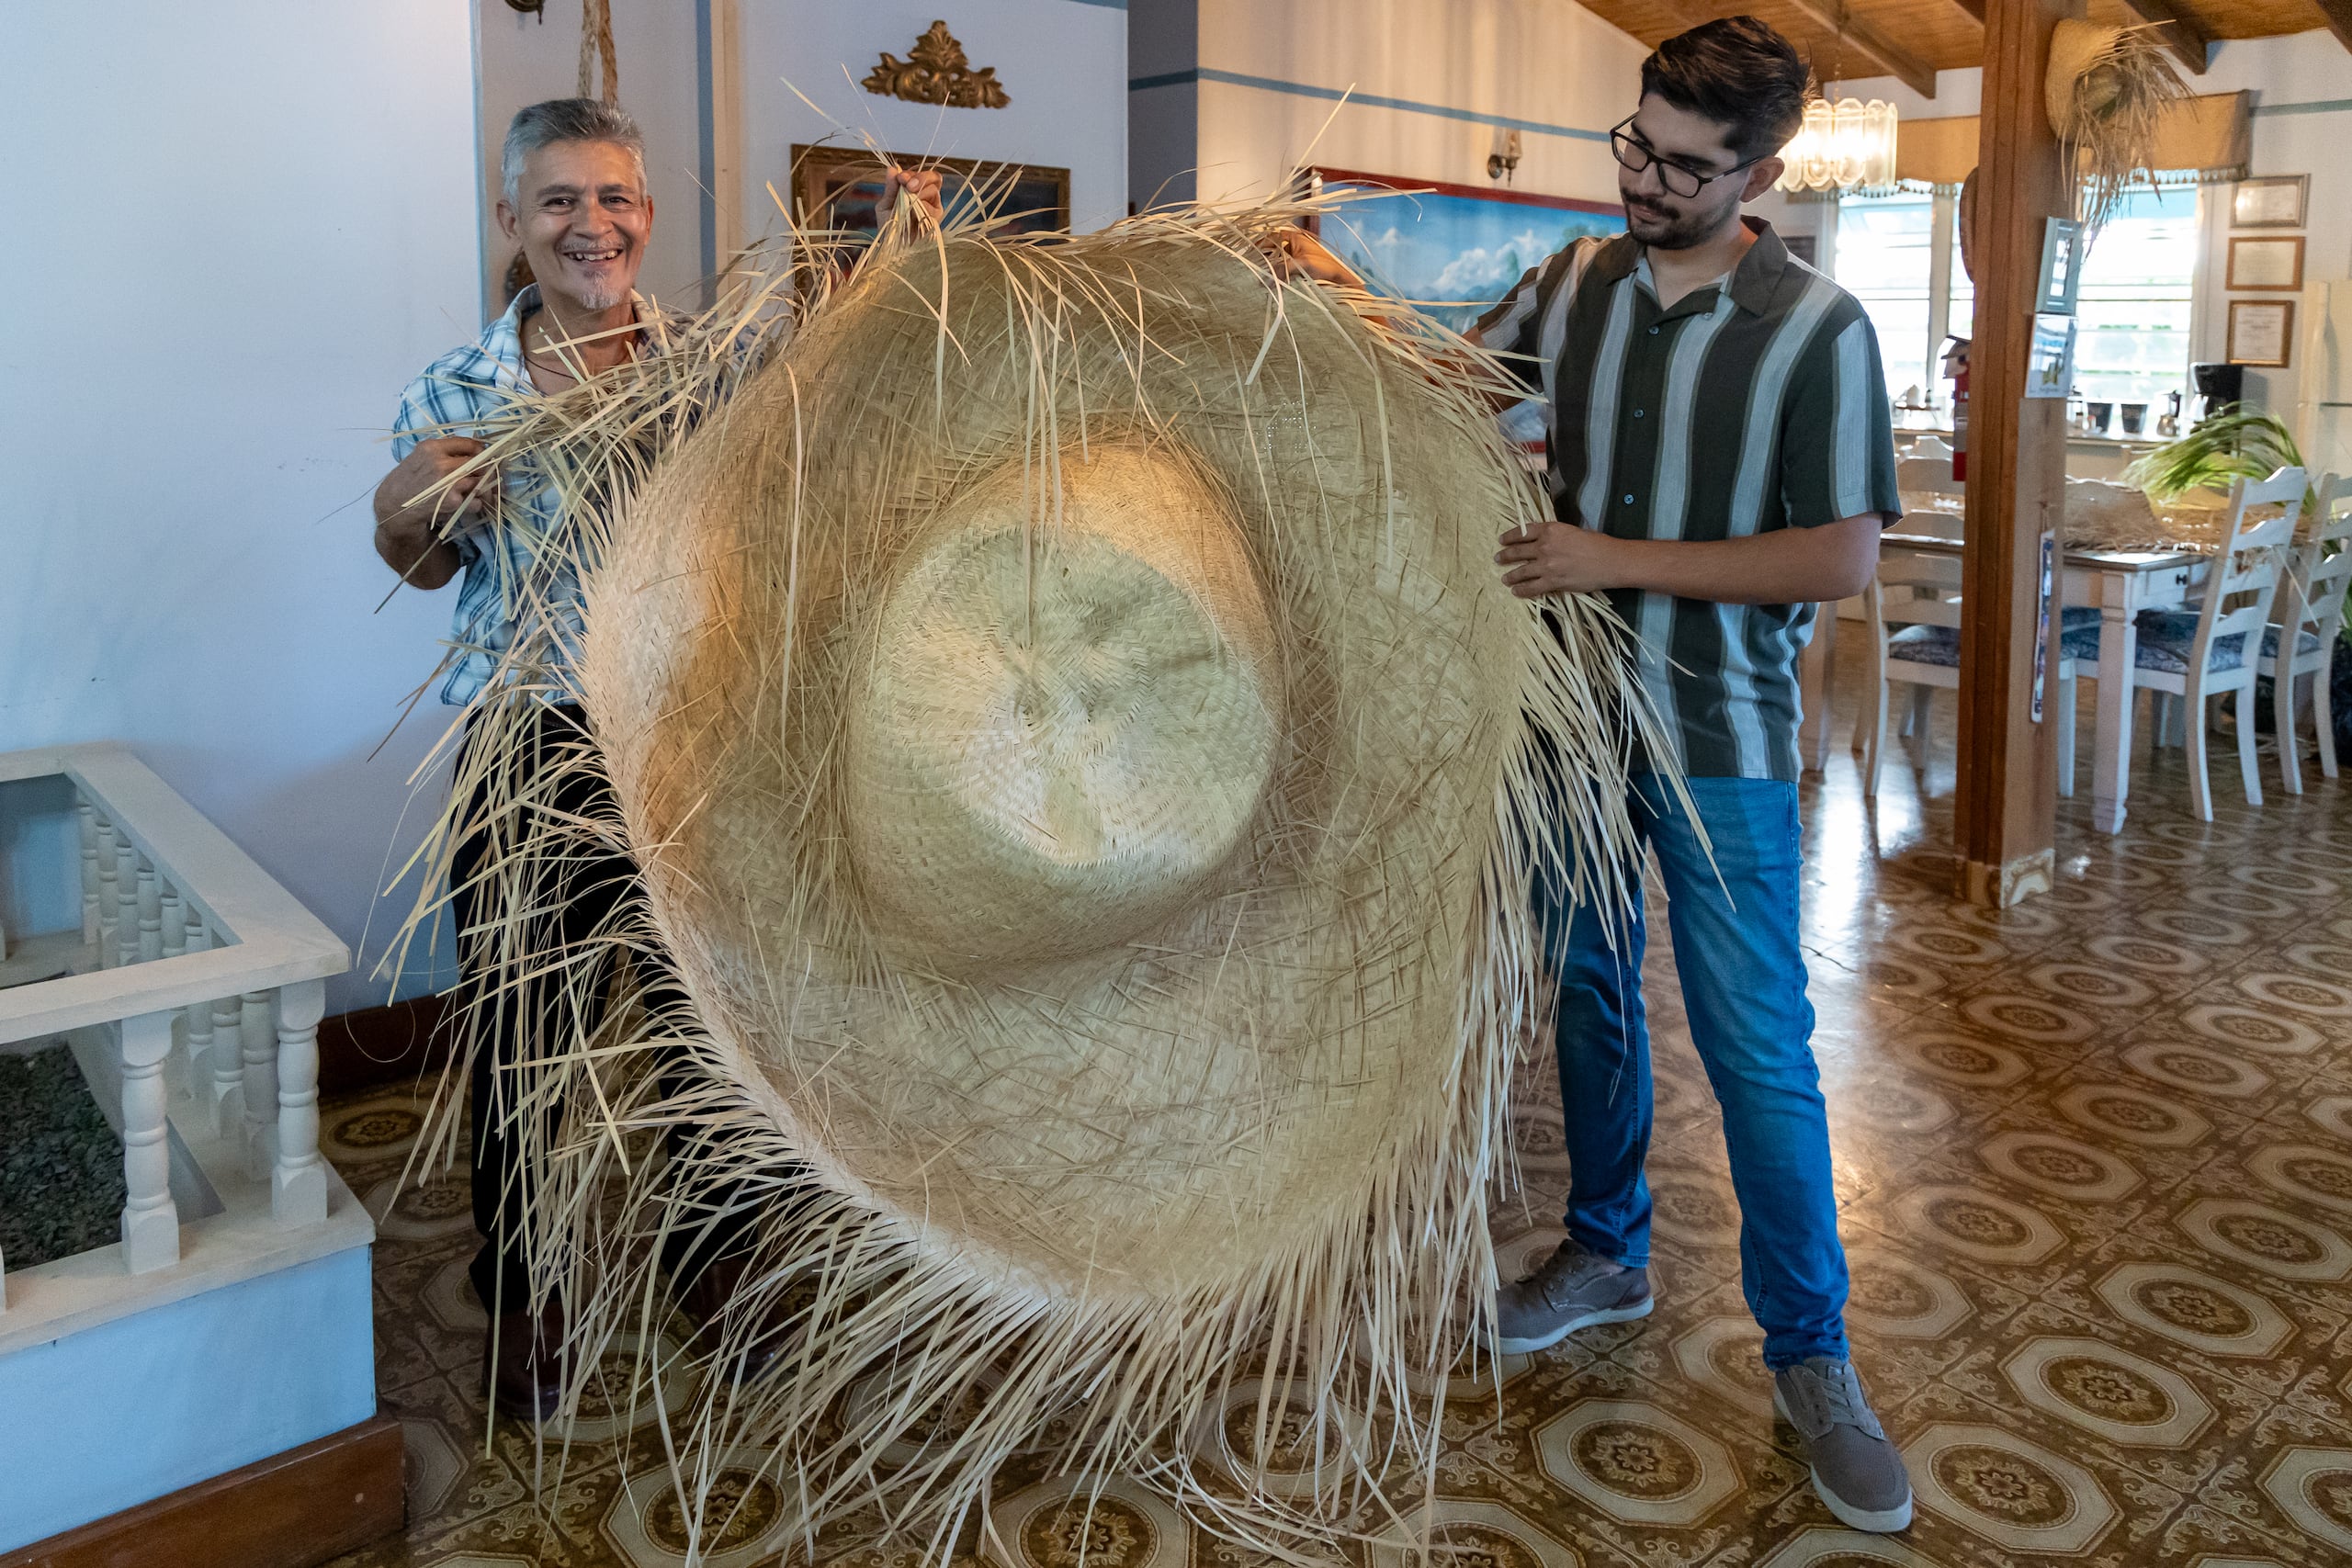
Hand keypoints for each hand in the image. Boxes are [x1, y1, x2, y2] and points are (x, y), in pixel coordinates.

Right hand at [376, 436, 489, 532]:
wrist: (393, 505)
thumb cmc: (407, 480)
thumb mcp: (420, 457)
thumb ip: (444, 452)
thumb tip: (475, 450)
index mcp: (433, 448)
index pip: (470, 444)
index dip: (481, 452)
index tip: (484, 457)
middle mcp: (441, 463)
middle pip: (480, 463)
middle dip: (485, 471)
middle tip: (485, 478)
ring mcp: (448, 482)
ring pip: (482, 481)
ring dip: (483, 488)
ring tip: (477, 492)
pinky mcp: (452, 501)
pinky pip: (476, 501)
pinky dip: (475, 504)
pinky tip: (466, 504)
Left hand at [874, 167, 943, 228]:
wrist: (892, 246)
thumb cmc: (889, 225)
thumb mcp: (885, 204)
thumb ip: (890, 187)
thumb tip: (892, 168)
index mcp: (916, 189)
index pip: (921, 174)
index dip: (912, 173)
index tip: (900, 178)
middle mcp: (928, 196)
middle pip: (934, 178)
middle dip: (921, 178)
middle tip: (908, 185)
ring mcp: (934, 207)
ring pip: (933, 191)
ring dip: (919, 194)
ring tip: (907, 203)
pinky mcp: (936, 219)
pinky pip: (933, 208)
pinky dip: (922, 208)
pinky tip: (912, 214)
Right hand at [1264, 227, 1363, 288]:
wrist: (1339, 278)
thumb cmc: (1324, 266)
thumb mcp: (1301, 265)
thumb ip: (1282, 270)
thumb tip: (1264, 279)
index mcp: (1295, 236)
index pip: (1271, 237)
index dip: (1260, 245)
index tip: (1252, 255)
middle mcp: (1294, 242)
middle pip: (1272, 247)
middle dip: (1263, 257)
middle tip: (1254, 267)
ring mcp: (1295, 253)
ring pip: (1276, 257)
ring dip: (1270, 265)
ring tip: (1261, 274)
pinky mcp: (1297, 264)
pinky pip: (1282, 265)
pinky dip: (1276, 271)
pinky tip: (1272, 278)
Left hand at [1495, 522, 1620, 598]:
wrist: (1610, 561)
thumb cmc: (1597, 543)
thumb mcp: (1573, 531)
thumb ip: (1556, 536)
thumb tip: (1545, 542)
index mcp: (1550, 529)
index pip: (1523, 532)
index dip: (1510, 536)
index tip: (1502, 540)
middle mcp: (1545, 546)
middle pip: (1518, 551)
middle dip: (1505, 556)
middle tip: (1497, 558)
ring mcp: (1547, 565)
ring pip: (1522, 571)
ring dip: (1510, 575)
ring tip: (1504, 578)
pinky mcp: (1553, 581)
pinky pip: (1532, 587)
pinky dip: (1522, 590)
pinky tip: (1516, 591)